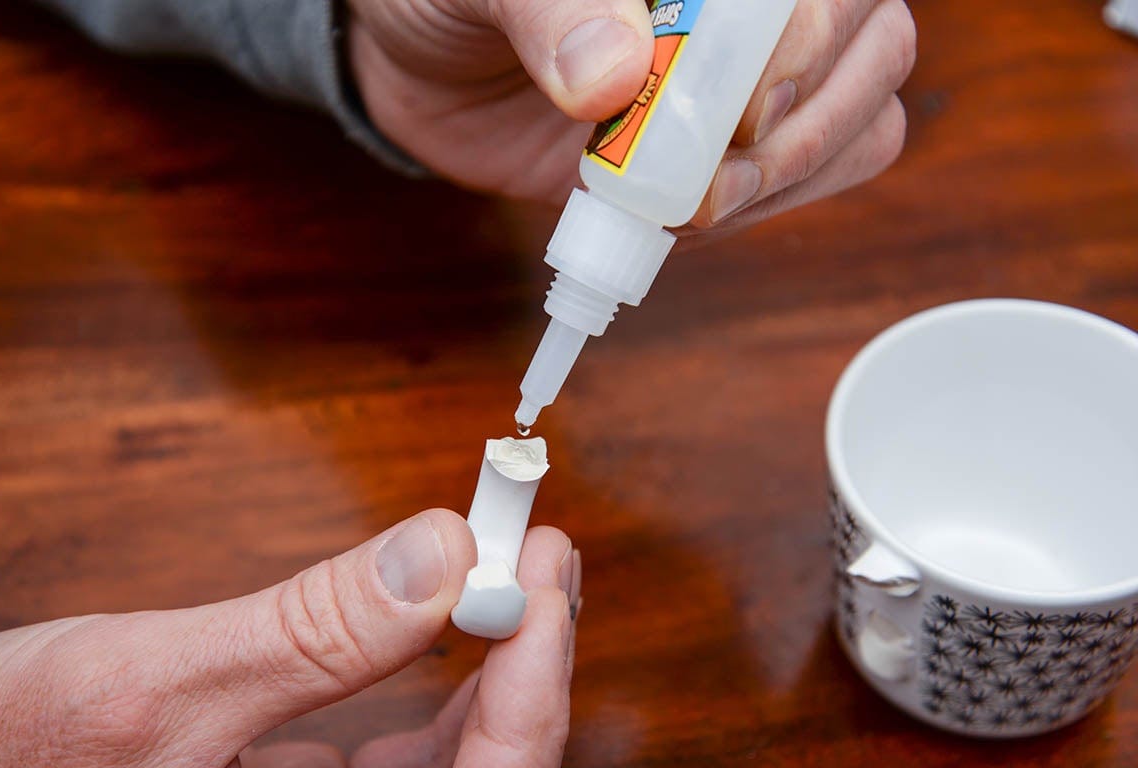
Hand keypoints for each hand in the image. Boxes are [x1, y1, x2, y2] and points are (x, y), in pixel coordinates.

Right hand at [0, 510, 581, 767]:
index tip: (546, 580)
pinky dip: (439, 690)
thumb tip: (439, 555)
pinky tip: (446, 624)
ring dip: (494, 673)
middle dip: (529, 670)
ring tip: (512, 573)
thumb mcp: (155, 686)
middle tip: (543, 557)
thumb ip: (309, 632)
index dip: (534, 696)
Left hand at [348, 0, 915, 237]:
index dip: (803, 41)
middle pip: (876, 45)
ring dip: (787, 176)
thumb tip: (613, 75)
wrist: (421, 59)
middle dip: (800, 123)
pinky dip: (768, 211)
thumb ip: (550, 11)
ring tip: (688, 203)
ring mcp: (757, 80)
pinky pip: (814, 180)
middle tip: (704, 172)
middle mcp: (760, 11)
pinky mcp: (732, 153)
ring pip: (863, 119)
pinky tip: (687, 216)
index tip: (732, 105)